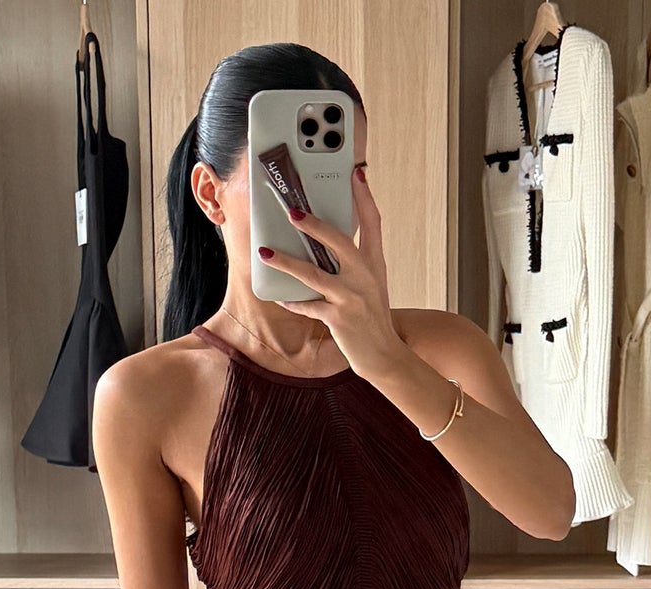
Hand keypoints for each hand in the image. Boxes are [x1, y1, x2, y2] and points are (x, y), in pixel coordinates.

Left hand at [259, 166, 405, 379]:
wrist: (384, 354)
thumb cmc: (373, 316)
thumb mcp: (372, 283)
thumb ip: (355, 261)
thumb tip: (327, 239)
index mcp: (374, 263)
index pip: (372, 222)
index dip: (364, 196)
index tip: (357, 172)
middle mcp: (365, 276)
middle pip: (338, 242)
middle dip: (313, 226)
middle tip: (292, 212)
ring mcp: (351, 298)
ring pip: (313, 274)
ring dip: (286, 263)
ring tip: (266, 253)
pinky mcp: (339, 318)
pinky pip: (308, 306)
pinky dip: (292, 302)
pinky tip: (279, 297)